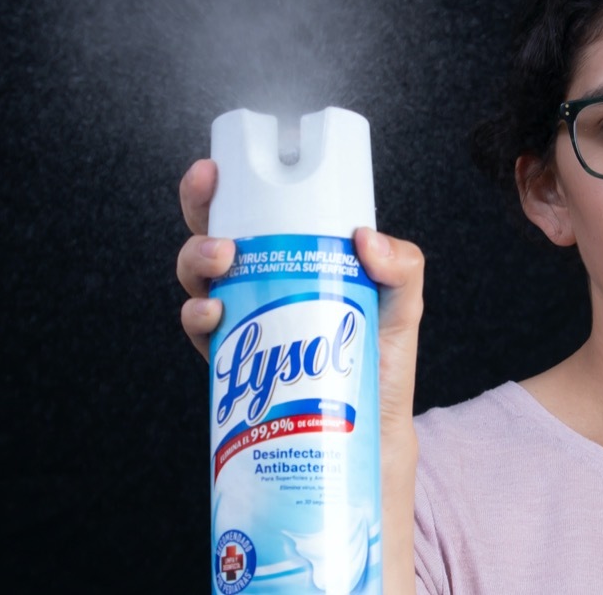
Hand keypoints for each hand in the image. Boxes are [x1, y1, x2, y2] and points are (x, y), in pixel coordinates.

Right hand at [176, 158, 421, 594]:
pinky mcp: (233, 360)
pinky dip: (198, 317)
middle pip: (213, 235)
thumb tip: (366, 238)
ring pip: (199, 278)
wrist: (369, 431)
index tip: (216, 170)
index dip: (225, 186)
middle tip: (224, 233)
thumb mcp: (406, 306)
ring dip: (197, 264)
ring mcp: (244, 319)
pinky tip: (214, 315)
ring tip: (221, 267)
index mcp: (297, 256)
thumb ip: (403, 267)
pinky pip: (201, 331)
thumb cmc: (383, 360)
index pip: (255, 209)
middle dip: (201, 220)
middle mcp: (262, 282)